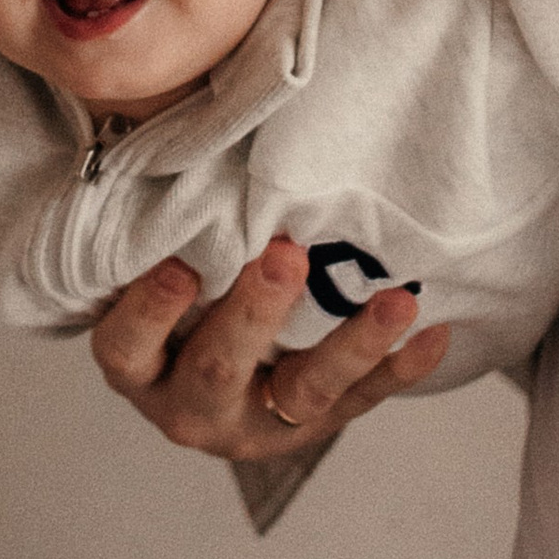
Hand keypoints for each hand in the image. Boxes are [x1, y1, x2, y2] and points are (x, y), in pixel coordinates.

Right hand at [88, 235, 449, 460]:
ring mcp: (256, 422)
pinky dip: (398, 368)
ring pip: (303, 393)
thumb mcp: (152, 271)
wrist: (214, 373)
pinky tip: (432, 334)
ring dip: (351, 345)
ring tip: (393, 301)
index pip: (126, 348)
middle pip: (216, 372)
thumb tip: (192, 133)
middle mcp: (190, 404)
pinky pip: (360, 400)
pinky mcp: (315, 425)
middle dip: (254, 316)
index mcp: (139, 368)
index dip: (148, 314)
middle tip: (286, 257)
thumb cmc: (179, 294)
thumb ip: (164, 230)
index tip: (178, 268)